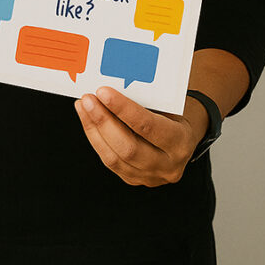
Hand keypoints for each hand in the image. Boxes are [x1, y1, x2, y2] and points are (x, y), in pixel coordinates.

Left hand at [74, 86, 208, 186]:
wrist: (181, 142)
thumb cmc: (172, 117)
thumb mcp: (167, 107)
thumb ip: (144, 101)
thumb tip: (111, 85)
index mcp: (180, 142)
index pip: (148, 126)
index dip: (123, 109)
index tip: (103, 92)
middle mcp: (167, 165)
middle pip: (128, 147)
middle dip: (103, 121)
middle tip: (88, 99)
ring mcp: (150, 177)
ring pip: (114, 158)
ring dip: (94, 130)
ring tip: (83, 106)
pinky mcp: (134, 179)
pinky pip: (110, 161)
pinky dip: (96, 139)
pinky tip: (88, 120)